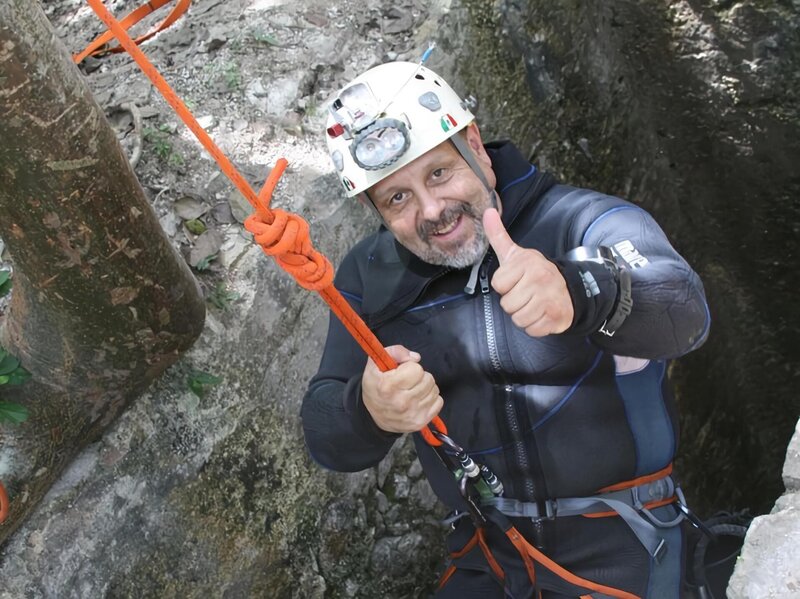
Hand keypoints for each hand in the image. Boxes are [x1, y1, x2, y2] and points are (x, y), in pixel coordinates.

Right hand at [362, 345, 442, 433]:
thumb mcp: (376, 363)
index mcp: (388, 386)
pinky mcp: (420, 422)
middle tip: (408, 382)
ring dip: (425, 387)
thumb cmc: (376, 386)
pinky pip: (439, 402)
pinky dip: (431, 399)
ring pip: (434, 390)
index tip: (401, 372)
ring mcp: (412, 414)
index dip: (410, 367)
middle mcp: (401, 402)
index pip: (416, 369)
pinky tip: (419, 400)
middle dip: (419, 377)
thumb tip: (416, 358)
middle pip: (428, 379)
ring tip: (413, 390)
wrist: (373, 415)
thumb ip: (395, 351)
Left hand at [483, 208, 573, 336]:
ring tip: (534, 303)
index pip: (499, 284)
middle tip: (527, 293)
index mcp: (527, 263)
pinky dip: (534, 326)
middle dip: (514, 303)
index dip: (505, 285)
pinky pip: (531, 330)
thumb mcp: (515, 254)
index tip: (517, 280)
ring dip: (523, 315)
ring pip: (518, 319)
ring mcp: (549, 299)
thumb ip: (498, 235)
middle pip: (507, 305)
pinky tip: (542, 313)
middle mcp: (539, 279)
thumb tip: (487, 211)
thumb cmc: (534, 273)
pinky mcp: (555, 317)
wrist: (569, 290)